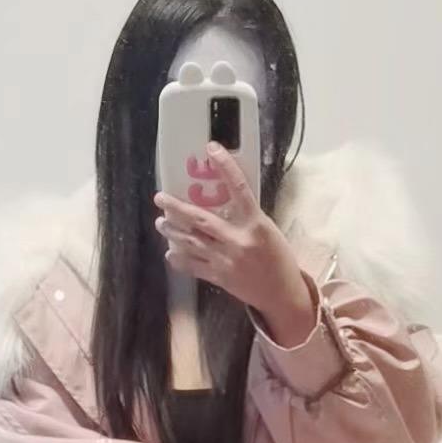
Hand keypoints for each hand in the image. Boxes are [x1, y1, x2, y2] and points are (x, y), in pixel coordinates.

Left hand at [155, 144, 317, 342]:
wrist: (281, 294)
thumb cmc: (279, 258)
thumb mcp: (268, 230)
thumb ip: (246, 217)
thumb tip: (222, 201)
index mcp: (255, 224)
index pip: (239, 189)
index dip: (226, 167)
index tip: (212, 149)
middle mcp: (237, 240)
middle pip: (200, 219)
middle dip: (176, 207)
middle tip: (160, 198)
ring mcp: (225, 260)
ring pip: (191, 242)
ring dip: (173, 232)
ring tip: (161, 223)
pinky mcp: (219, 277)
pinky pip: (193, 267)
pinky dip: (180, 260)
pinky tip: (170, 253)